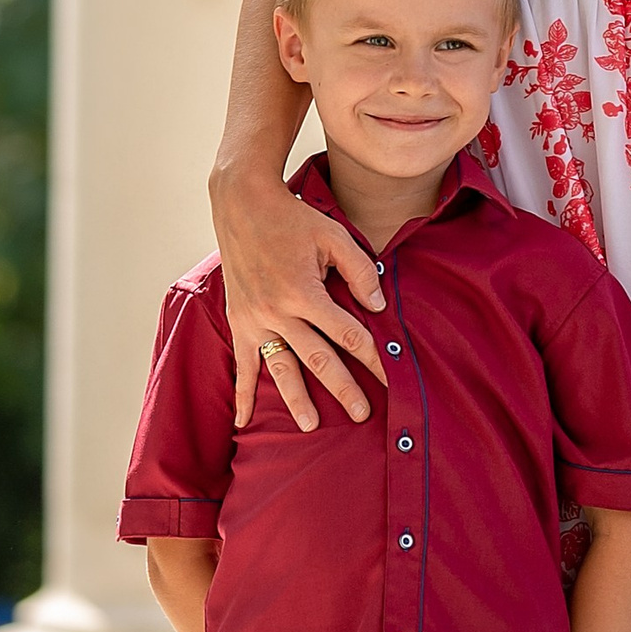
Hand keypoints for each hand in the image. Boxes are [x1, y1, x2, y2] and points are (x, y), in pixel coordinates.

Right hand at [212, 157, 386, 429]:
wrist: (243, 205)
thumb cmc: (295, 219)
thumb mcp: (335, 236)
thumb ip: (359, 271)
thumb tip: (377, 307)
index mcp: (304, 292)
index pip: (348, 334)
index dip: (373, 358)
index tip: (392, 378)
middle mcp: (278, 312)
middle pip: (318, 359)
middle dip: (343, 388)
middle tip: (362, 414)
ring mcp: (255, 320)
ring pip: (280, 367)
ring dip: (296, 399)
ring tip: (311, 426)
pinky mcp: (239, 321)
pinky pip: (241, 364)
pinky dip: (242, 394)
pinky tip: (244, 421)